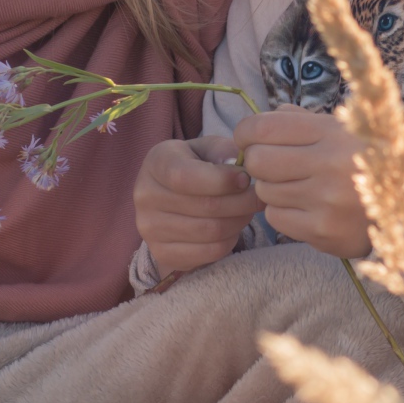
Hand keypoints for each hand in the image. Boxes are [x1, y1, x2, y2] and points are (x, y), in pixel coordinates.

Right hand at [134, 136, 259, 274]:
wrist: (171, 196)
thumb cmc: (196, 165)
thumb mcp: (207, 149)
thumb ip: (223, 152)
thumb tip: (240, 169)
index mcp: (155, 162)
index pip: (185, 177)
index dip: (222, 180)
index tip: (246, 179)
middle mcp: (145, 196)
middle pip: (205, 207)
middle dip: (241, 202)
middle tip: (258, 197)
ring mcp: (150, 228)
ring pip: (211, 232)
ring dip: (239, 222)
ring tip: (247, 211)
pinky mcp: (162, 253)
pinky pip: (209, 253)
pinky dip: (229, 241)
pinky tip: (233, 227)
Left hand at [232, 106, 371, 258]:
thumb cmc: (366, 162)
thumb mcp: (343, 130)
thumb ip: (303, 121)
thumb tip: (265, 116)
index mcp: (333, 132)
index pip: (264, 127)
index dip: (246, 132)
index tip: (248, 139)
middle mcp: (330, 164)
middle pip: (258, 161)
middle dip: (257, 162)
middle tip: (272, 166)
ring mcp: (326, 200)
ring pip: (264, 191)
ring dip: (272, 189)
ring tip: (296, 187)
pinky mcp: (322, 231)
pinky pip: (276, 217)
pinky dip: (283, 212)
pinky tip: (304, 208)